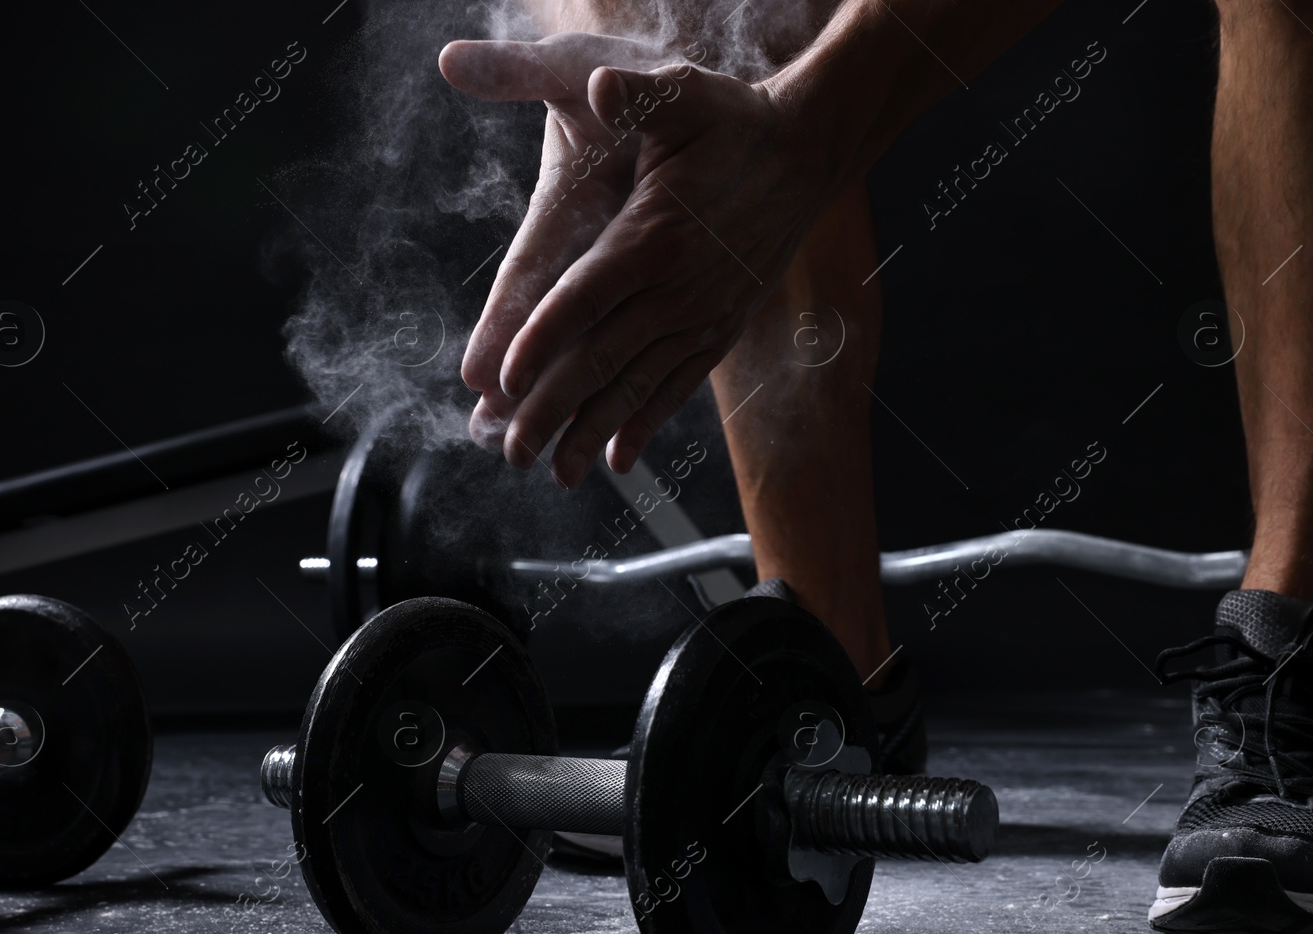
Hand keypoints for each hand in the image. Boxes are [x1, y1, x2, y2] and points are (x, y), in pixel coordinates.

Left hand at [442, 34, 826, 485]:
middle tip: (511, 452)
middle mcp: (679, 289)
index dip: (543, 340)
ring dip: (593, 432)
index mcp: (655, 236)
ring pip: (637, 385)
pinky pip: (677, 387)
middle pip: (603, 358)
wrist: (808, 154)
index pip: (586, 297)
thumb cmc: (736, 123)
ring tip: (556, 473)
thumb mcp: (685, 97)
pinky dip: (646, 424)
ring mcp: (702, 317)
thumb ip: (639, 96)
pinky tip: (619, 460)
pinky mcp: (719, 330)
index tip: (504, 380)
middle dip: (552, 409)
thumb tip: (601, 82)